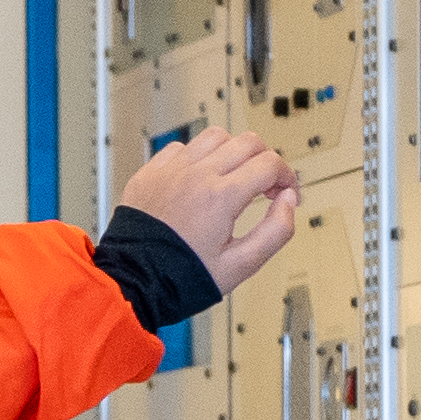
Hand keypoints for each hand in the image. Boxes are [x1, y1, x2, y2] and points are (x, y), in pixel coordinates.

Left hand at [121, 128, 302, 299]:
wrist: (132, 283)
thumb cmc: (181, 279)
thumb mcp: (241, 266)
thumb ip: (276, 231)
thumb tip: (288, 201)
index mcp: (220, 197)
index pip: (270, 164)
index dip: (288, 177)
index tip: (286, 192)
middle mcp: (195, 176)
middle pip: (247, 142)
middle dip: (266, 160)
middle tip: (265, 184)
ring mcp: (170, 171)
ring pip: (215, 136)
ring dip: (233, 150)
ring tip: (234, 176)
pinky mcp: (149, 174)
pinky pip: (180, 147)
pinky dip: (198, 156)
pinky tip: (199, 177)